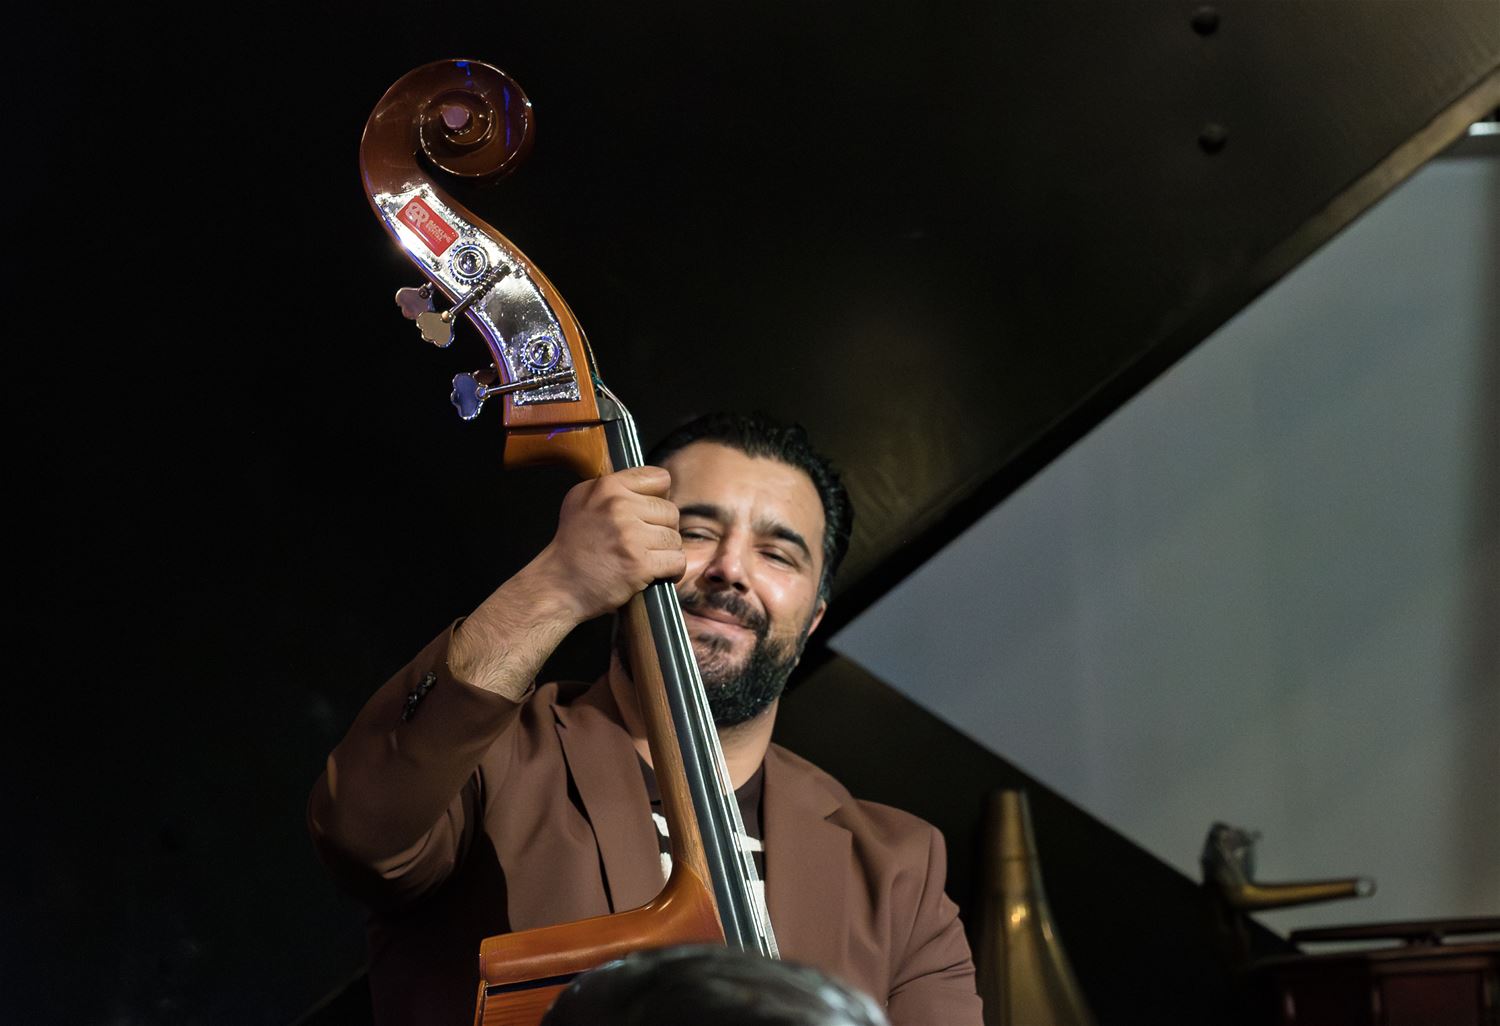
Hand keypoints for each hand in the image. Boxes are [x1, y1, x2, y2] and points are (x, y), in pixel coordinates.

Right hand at [449, 467, 682, 697]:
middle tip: (643, 542)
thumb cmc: (573, 546)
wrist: (558, 585)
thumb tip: (654, 484)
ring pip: (674, 538)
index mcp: (607, 487)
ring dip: (666, 551)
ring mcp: (630, 536)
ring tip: (646, 558)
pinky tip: (657, 573)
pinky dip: (672, 570)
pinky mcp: (639, 563)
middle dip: (662, 529)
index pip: (659, 478)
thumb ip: (614, 487)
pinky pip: (676, 561)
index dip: (658, 497)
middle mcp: (618, 507)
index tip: (648, 513)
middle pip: (670, 511)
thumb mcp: (582, 501)